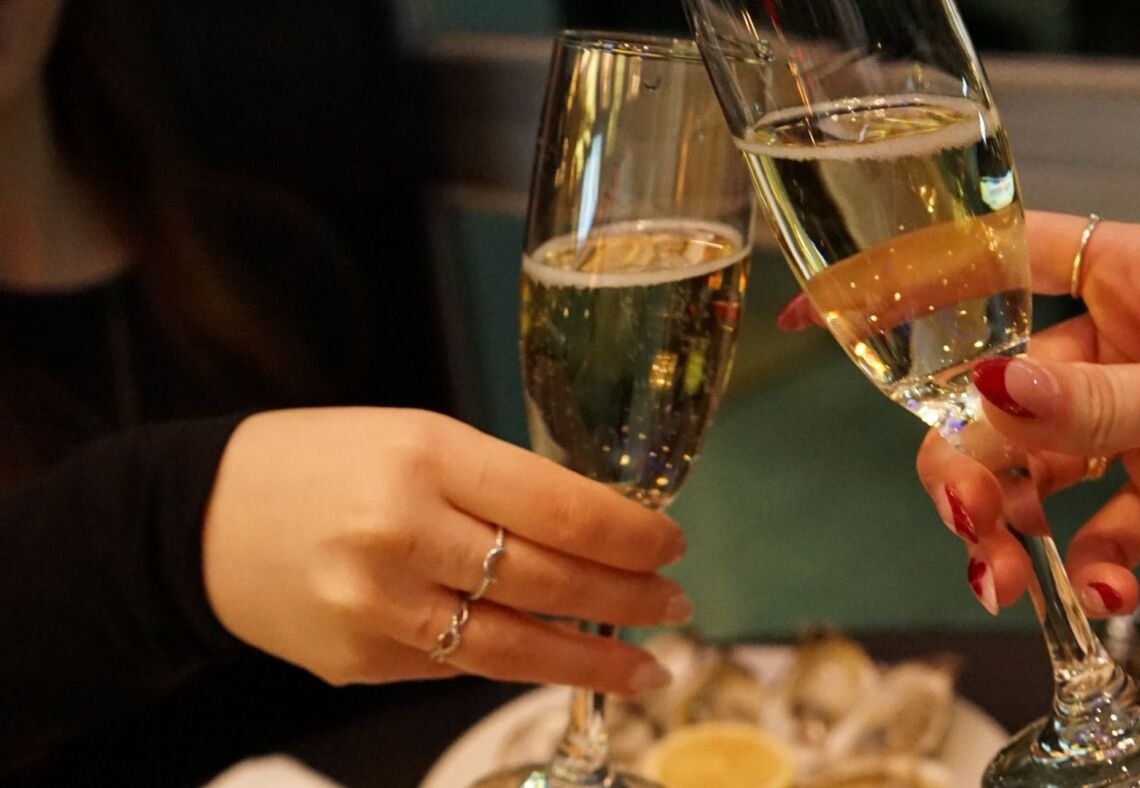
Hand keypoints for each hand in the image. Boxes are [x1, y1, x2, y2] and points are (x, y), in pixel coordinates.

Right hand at [203, 408, 688, 692]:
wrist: (198, 521)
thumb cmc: (322, 462)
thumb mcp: (415, 437)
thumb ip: (500, 483)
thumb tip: (600, 532)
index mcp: (424, 456)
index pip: (558, 503)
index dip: (628, 534)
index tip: (671, 545)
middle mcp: (401, 533)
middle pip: (546, 581)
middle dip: (627, 600)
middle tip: (675, 605)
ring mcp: (375, 607)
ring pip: (513, 646)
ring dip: (591, 661)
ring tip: (645, 665)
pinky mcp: (357, 661)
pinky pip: (459, 667)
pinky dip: (517, 664)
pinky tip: (559, 662)